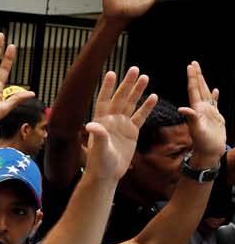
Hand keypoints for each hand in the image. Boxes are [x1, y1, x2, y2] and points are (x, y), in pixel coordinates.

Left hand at [84, 67, 158, 181]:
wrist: (108, 173)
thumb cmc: (99, 162)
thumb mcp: (99, 149)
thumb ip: (98, 136)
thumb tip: (91, 125)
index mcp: (101, 120)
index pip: (104, 99)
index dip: (107, 87)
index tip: (111, 73)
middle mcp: (111, 119)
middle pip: (120, 98)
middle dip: (127, 84)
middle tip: (135, 69)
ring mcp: (122, 124)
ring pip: (131, 104)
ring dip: (137, 91)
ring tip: (145, 77)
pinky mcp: (132, 132)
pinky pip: (140, 116)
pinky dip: (146, 107)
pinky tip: (153, 96)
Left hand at [179, 61, 224, 166]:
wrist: (210, 152)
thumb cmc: (202, 144)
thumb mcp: (196, 130)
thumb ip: (191, 119)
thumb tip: (182, 108)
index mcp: (196, 109)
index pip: (193, 90)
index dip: (192, 78)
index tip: (190, 66)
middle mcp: (201, 108)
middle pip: (198, 88)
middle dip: (196, 76)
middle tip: (193, 63)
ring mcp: (208, 112)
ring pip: (205, 93)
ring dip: (203, 82)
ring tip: (200, 72)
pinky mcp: (215, 117)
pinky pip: (215, 103)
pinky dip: (214, 96)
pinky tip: (215, 90)